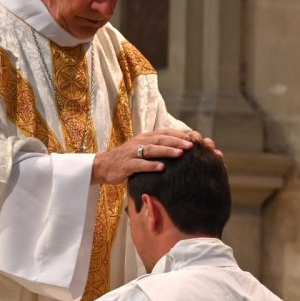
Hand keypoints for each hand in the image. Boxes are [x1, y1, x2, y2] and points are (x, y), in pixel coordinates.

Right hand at [91, 128, 208, 184]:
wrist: (103, 166)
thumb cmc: (127, 159)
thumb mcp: (142, 150)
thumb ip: (158, 148)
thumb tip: (180, 148)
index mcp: (145, 137)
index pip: (165, 132)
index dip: (180, 134)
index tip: (196, 138)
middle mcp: (139, 142)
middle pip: (160, 139)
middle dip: (177, 141)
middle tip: (192, 145)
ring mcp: (132, 153)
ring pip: (151, 149)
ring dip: (167, 151)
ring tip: (180, 154)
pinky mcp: (126, 165)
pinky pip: (139, 164)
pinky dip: (150, 166)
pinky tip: (161, 168)